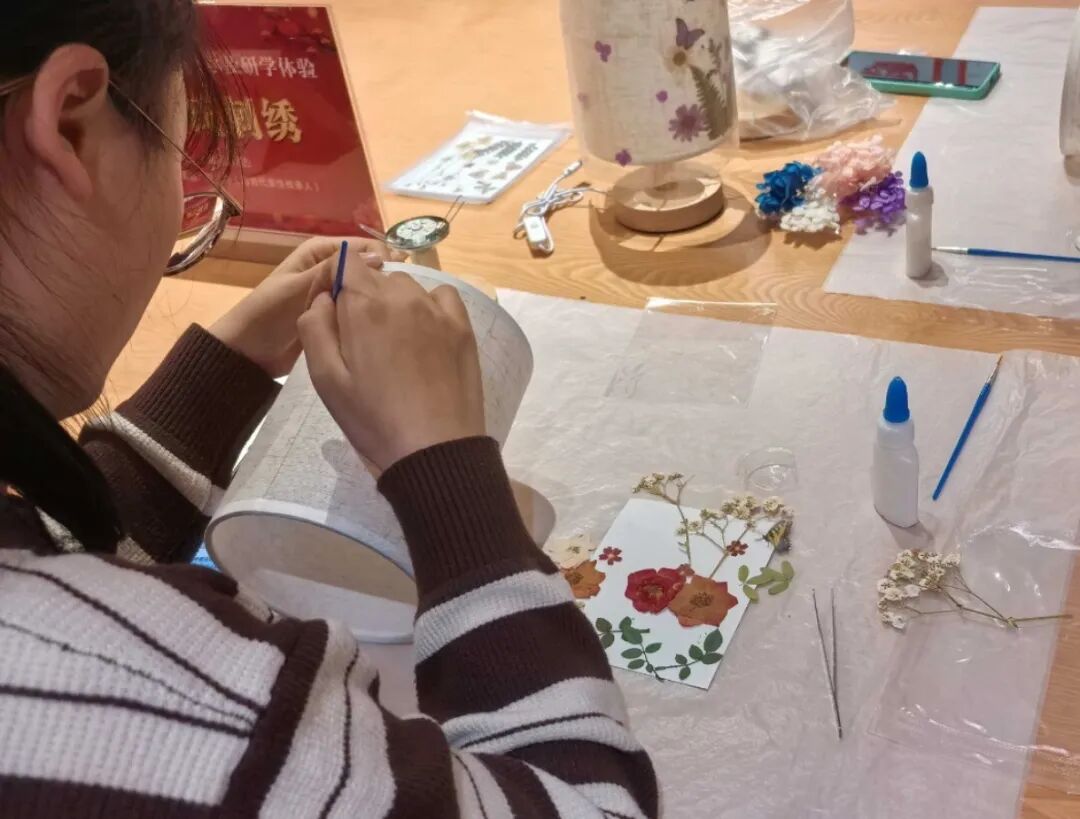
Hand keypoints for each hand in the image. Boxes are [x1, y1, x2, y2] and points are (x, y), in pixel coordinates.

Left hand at [209, 237, 404, 377]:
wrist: (250, 352)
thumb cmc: (269, 315)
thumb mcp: (300, 288)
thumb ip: (334, 271)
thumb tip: (377, 258)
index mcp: (319, 252)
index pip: (362, 246)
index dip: (382, 258)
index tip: (395, 280)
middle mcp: (329, 267)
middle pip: (367, 268)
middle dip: (382, 280)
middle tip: (399, 301)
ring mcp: (333, 293)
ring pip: (364, 290)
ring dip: (376, 299)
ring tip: (395, 314)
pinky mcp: (335, 315)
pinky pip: (357, 309)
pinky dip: (368, 314)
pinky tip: (383, 325)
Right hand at [298, 256, 485, 470]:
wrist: (434, 450)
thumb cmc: (373, 419)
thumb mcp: (326, 379)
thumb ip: (314, 326)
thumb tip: (325, 296)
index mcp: (364, 305)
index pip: (347, 260)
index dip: (339, 282)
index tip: (339, 315)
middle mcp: (402, 295)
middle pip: (377, 278)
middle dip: (366, 300)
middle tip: (366, 346)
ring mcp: (437, 309)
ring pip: (408, 288)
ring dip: (398, 305)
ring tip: (397, 348)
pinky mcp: (462, 326)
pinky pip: (442, 297)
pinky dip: (430, 306)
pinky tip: (426, 336)